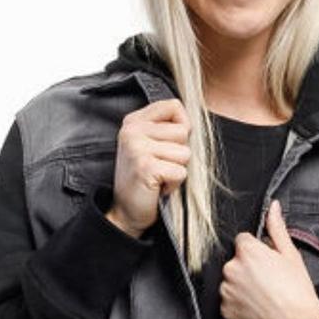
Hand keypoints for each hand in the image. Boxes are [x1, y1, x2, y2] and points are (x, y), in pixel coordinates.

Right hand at [108, 98, 191, 234]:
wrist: (126, 212)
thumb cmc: (144, 179)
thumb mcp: (150, 145)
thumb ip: (166, 128)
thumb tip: (192, 121)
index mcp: (134, 121)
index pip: (174, 106)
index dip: (182, 126)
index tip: (169, 145)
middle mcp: (132, 130)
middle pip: (184, 131)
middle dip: (178, 154)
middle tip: (159, 166)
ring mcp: (137, 148)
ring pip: (185, 153)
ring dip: (176, 170)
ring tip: (158, 177)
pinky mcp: (146, 166)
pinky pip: (180, 172)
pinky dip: (174, 184)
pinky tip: (158, 187)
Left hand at [219, 199, 318, 318]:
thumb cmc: (297, 291)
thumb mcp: (290, 255)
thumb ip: (277, 228)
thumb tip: (273, 207)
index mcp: (247, 252)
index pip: (243, 241)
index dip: (257, 250)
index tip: (267, 262)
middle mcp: (231, 269)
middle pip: (235, 261)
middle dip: (248, 267)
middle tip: (268, 280)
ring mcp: (226, 291)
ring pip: (230, 281)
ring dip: (241, 285)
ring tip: (263, 295)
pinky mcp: (225, 310)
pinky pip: (228, 301)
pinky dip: (239, 303)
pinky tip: (256, 306)